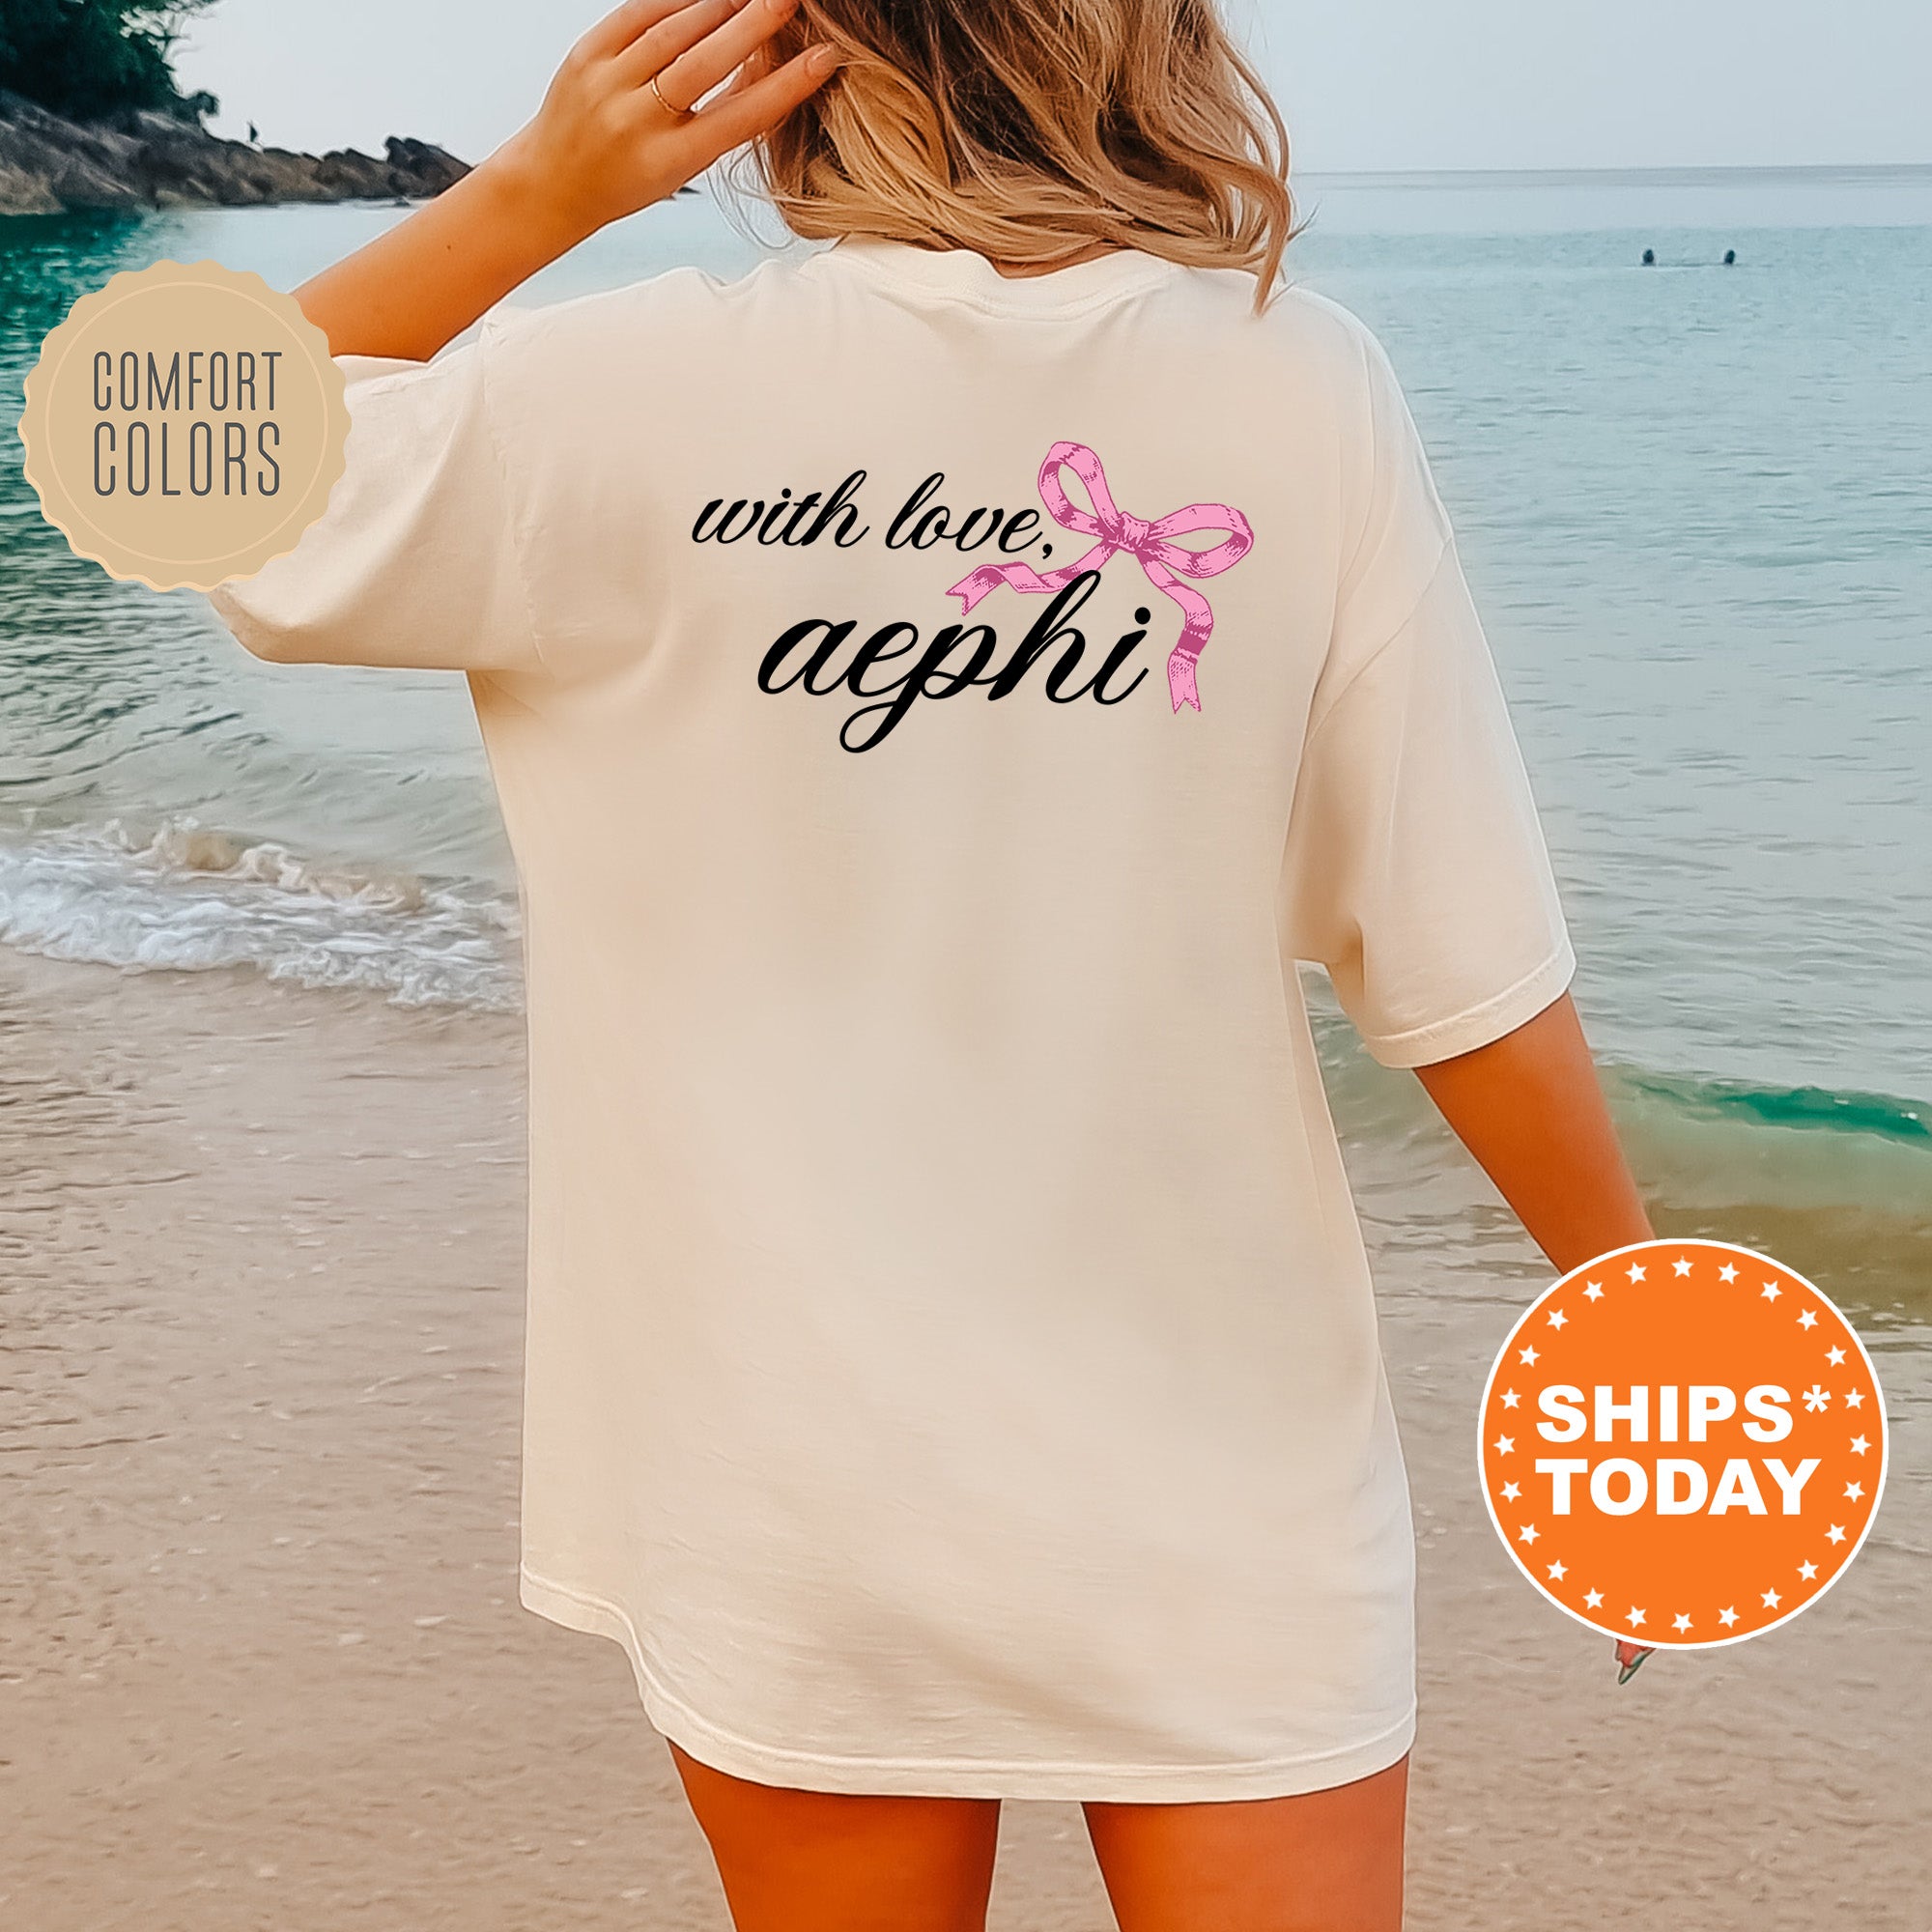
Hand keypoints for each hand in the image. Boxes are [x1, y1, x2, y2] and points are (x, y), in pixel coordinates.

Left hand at [488, 0, 837, 245]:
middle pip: (706, 63)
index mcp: (669, 160)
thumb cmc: (629, 179)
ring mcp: (607, 84)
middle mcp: (637, 122)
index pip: (739, 118)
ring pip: (674, 31)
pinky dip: (677, 0)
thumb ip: (723, 121)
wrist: (553, 182)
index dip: (785, 87)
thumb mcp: (683, 166)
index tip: (822, 59)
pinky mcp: (586, 53)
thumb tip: (772, 71)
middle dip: (753, 26)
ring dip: (720, 6)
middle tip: (788, 0)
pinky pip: (639, 13)